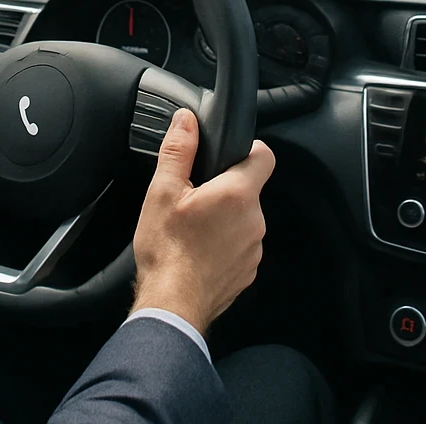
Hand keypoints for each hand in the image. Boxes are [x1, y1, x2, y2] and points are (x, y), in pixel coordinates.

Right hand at [129, 109, 274, 335]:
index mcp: (237, 194)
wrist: (172, 305)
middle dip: (224, 189)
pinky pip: (239, 247)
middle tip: (192, 199)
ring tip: (192, 229)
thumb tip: (186, 121)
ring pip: (243, 220)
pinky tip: (197, 251)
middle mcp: (254, 220)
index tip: (226, 156)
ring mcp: (254, 249)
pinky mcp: (247, 272)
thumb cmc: (167, 250)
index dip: (247, 149)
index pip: (263, 155)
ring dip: (223, 219)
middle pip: (248, 189)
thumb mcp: (161, 191)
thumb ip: (178, 150)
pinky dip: (222, 245)